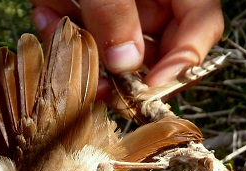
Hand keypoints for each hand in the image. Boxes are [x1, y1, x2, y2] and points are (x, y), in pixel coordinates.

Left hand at [31, 0, 223, 89]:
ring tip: (56, 26)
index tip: (150, 86)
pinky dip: (61, 22)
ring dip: (82, 44)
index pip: (200, 26)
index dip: (183, 61)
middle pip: (152, 45)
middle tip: (97, 85)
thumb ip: (115, 8)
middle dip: (119, 67)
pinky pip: (81, 23)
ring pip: (109, 41)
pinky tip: (46, 10)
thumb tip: (125, 62)